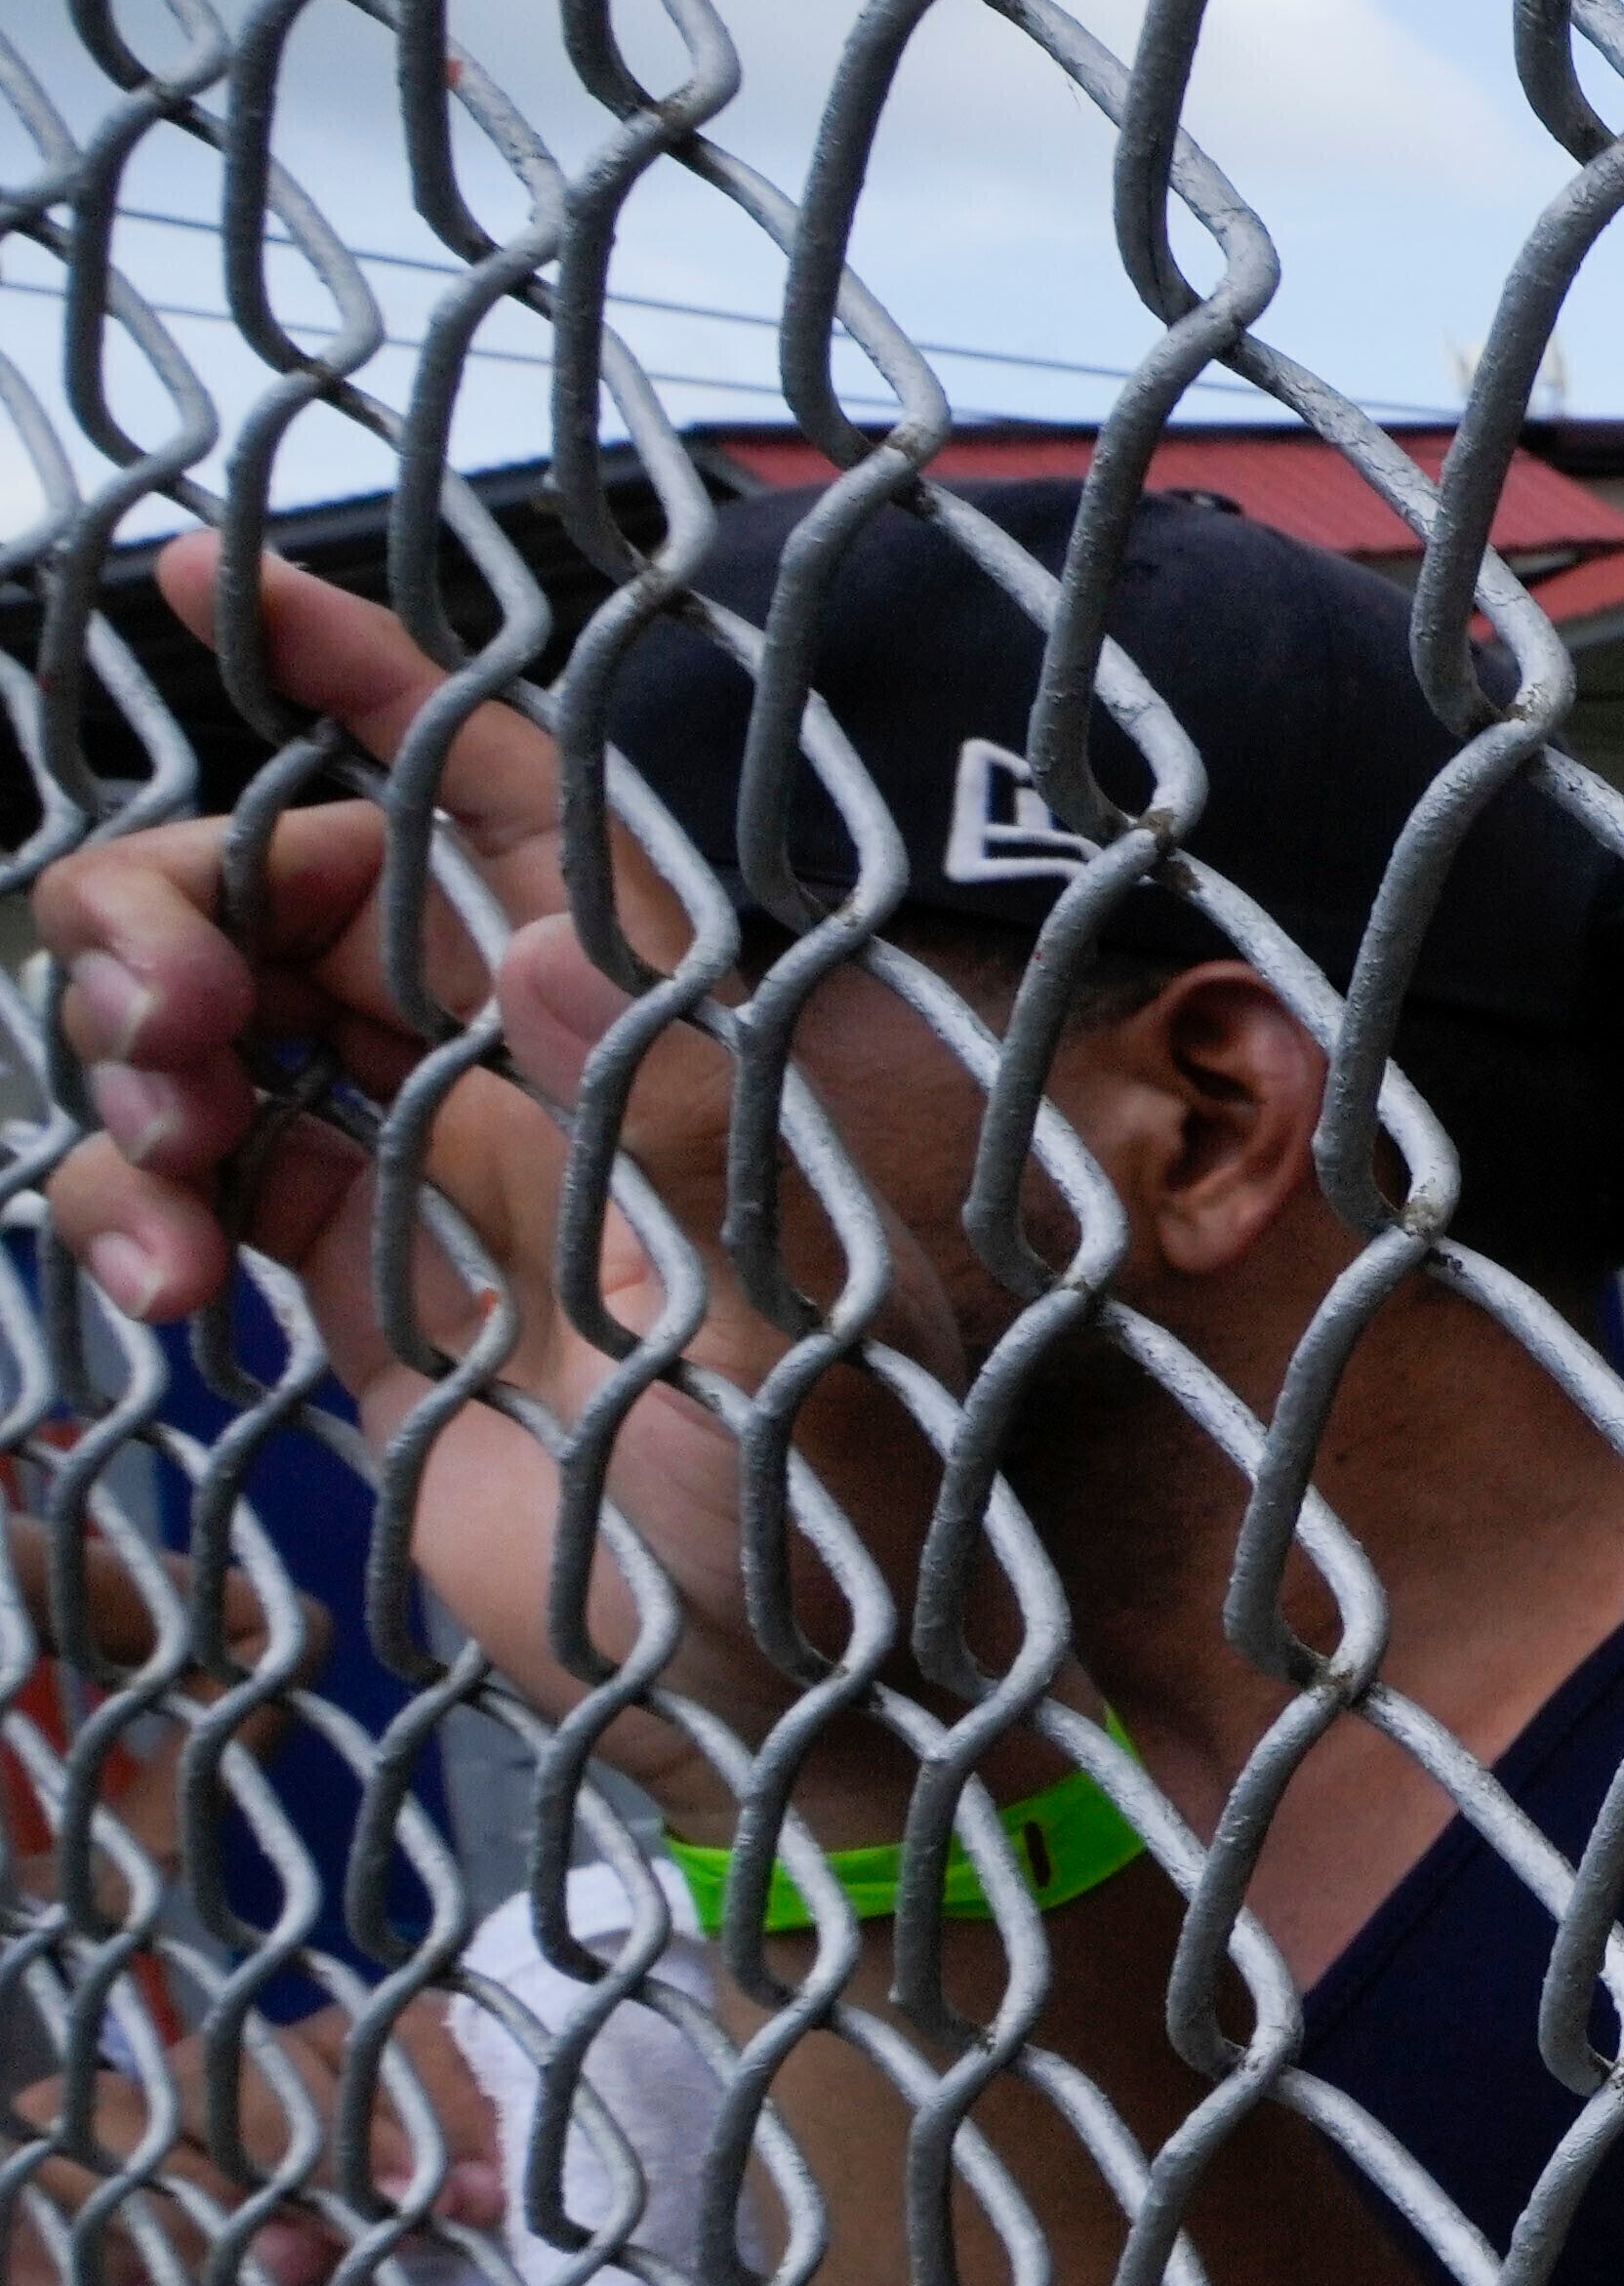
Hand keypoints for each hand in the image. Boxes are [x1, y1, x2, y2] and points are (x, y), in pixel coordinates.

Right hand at [41, 549, 984, 1759]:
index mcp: (650, 1029)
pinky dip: (125, 1203)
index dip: (366, 675)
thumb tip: (552, 940)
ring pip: (207, 1021)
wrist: (792, 1702)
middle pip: (293, 887)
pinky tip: (159, 1289)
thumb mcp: (778, 1320)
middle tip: (158, 1013)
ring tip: (161, 1145)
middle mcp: (530, 1071)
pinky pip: (182, 1183)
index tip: (210, 582)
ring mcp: (421, 1176)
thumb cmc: (836, 1513)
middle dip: (177, 902)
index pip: (498, 794)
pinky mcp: (342, 1292)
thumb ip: (672, 1132)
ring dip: (128, 1046)